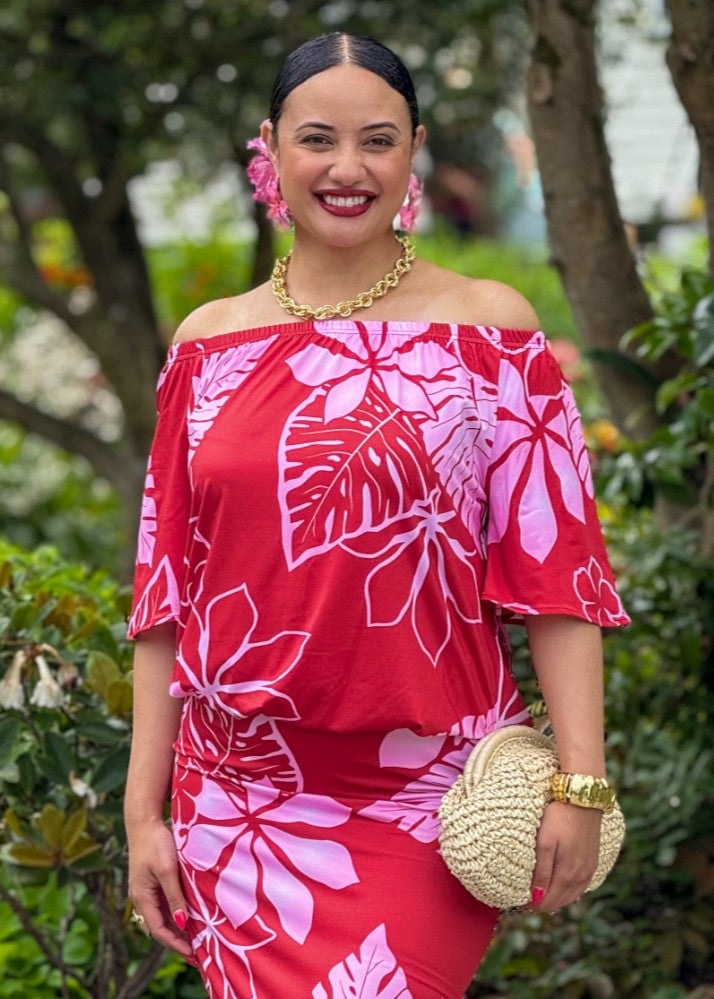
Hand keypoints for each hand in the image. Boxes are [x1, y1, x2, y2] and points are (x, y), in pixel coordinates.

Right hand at [127, 818, 192, 956]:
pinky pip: (163, 905)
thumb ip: (174, 897)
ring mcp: (146, 890)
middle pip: (159, 927)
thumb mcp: (168, 870)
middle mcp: (141, 898)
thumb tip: (181, 924)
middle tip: (198, 951)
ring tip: (196, 938)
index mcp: (142, 898)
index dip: (175, 944)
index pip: (158, 931)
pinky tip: (189, 915)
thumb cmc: (156, 843)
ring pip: (161, 917)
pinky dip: (175, 914)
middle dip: (177, 941)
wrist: (144, 821)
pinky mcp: (151, 882)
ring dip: (177, 928)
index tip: (193, 952)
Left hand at [530, 801, 601, 911]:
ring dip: (555, 898)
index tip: (517, 897)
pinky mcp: (593, 862)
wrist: (582, 799)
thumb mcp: (544, 842)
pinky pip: (580, 887)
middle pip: (558, 903)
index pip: (547, 903)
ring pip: (570, 897)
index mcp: (567, 874)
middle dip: (541, 902)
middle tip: (524, 894)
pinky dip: (568, 891)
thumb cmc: (559, 817)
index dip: (531, 904)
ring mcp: (589, 870)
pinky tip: (559, 885)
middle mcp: (580, 877)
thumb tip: (535, 898)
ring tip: (538, 890)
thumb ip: (540, 872)